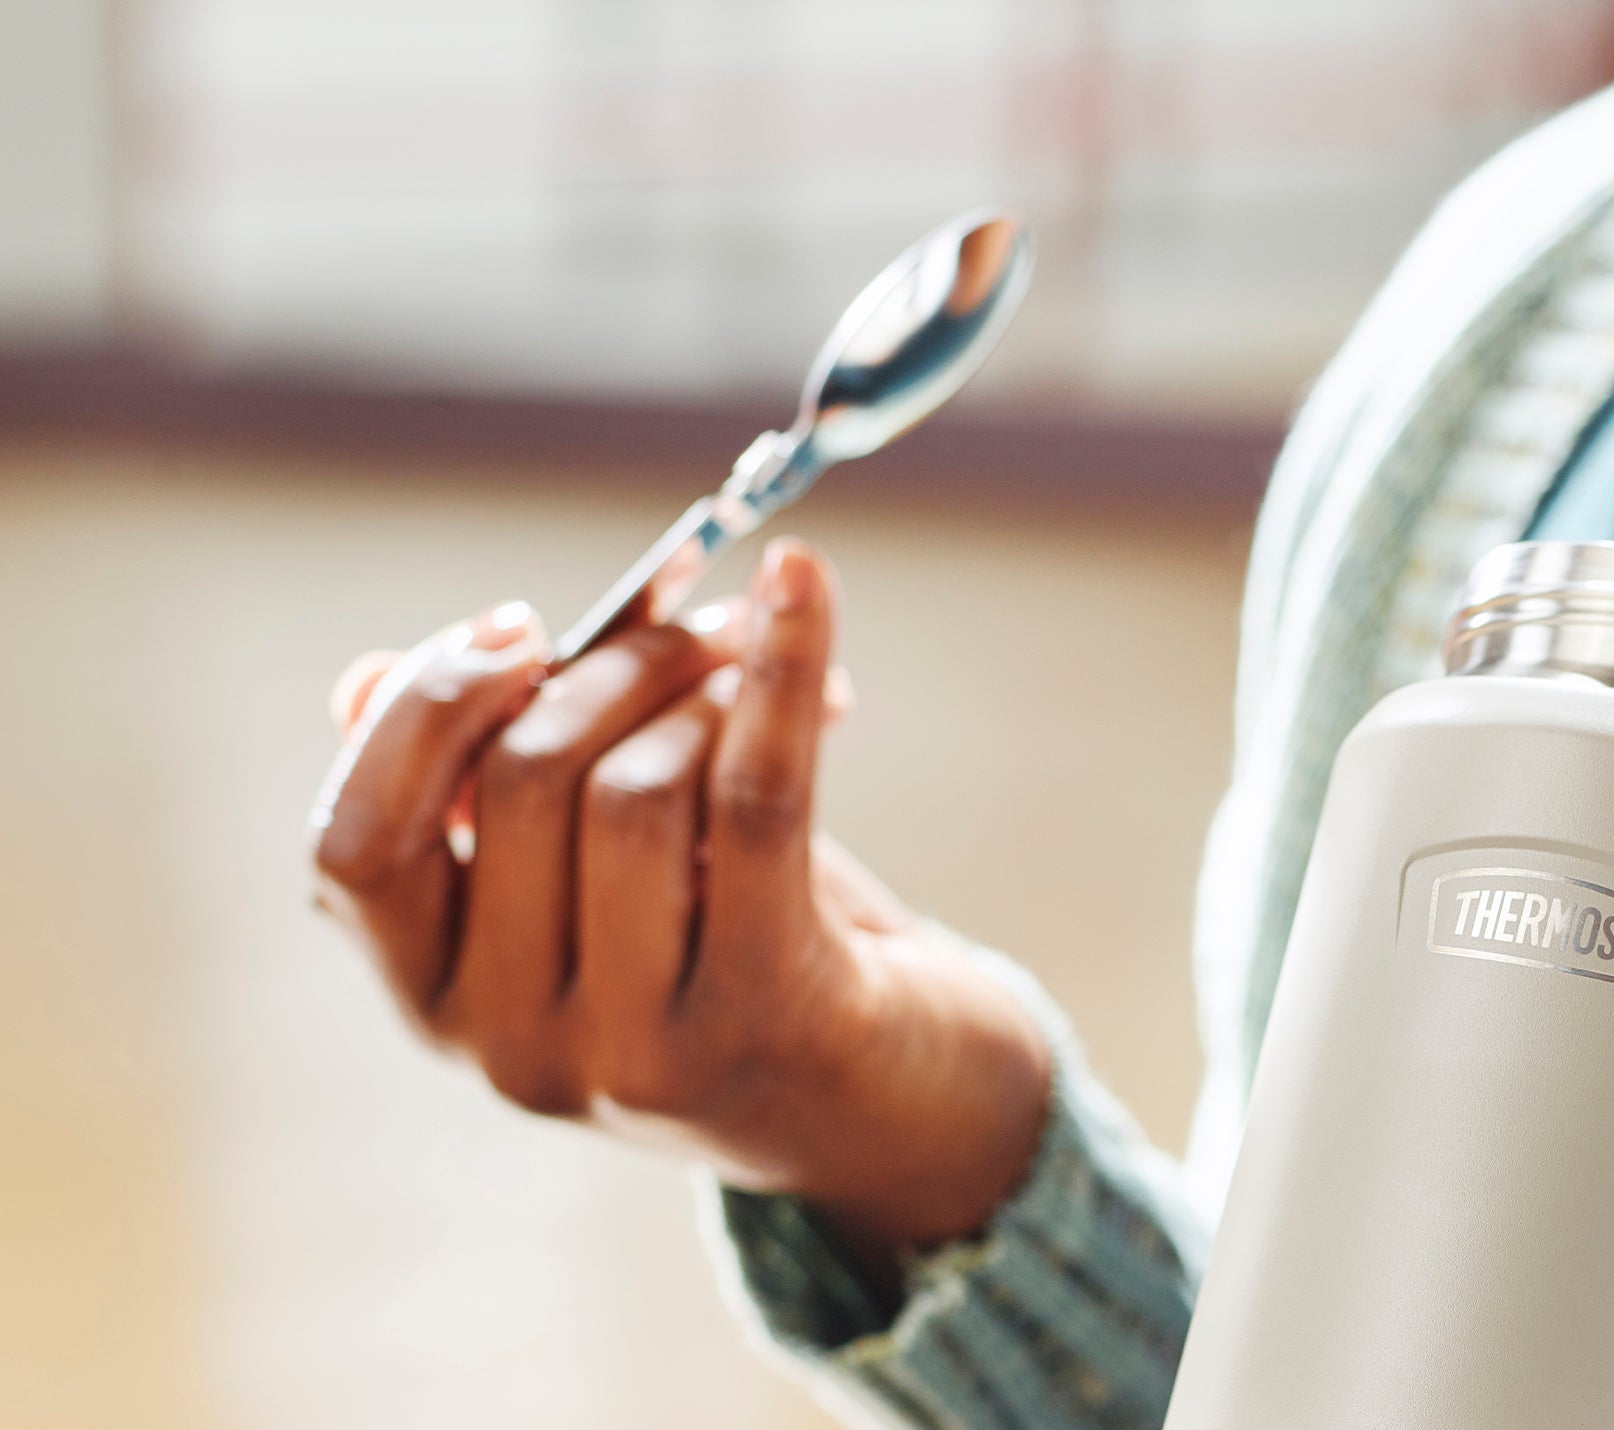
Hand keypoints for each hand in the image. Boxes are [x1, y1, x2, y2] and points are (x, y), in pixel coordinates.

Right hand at [309, 540, 1051, 1250]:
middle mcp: (519, 1051)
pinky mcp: (768, 1017)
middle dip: (618, 661)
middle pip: (518, 781)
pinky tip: (806, 585)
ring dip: (708, 683)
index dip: (420, 715)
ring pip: (634, 787)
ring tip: (768, 668)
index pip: (355, 848)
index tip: (520, 627)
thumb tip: (365, 678)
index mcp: (444, 1012)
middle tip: (705, 623)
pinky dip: (785, 671)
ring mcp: (638, 1050)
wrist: (913, 1115)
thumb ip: (491, 799)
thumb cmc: (744, 969)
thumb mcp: (600, 891)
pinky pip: (758, 796)